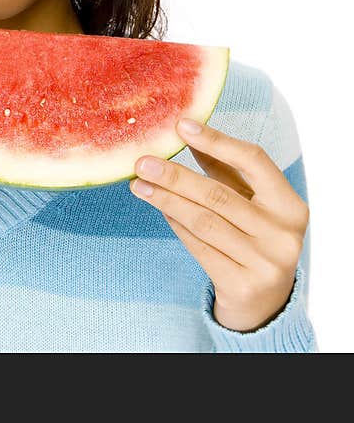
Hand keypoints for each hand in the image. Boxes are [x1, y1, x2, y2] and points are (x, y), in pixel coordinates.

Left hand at [129, 117, 308, 332]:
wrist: (265, 304)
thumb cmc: (253, 240)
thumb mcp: (250, 204)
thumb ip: (224, 171)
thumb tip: (188, 131)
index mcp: (291, 206)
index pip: (254, 162)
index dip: (217, 141)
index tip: (181, 125)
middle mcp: (283, 234)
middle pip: (218, 194)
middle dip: (175, 176)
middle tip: (142, 161)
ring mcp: (265, 262)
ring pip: (203, 221)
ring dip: (166, 200)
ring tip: (139, 185)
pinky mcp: (242, 285)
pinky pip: (198, 247)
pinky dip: (175, 224)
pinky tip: (159, 208)